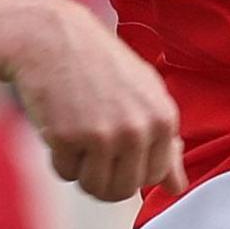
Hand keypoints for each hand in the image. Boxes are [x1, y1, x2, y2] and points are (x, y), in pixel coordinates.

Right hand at [0, 0, 185, 202]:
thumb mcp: (145, 94)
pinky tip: (60, 126)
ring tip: (78, 137)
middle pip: (122, 190)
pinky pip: (65, 173)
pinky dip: (59, 158)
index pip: (152, 176)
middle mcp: (137, 129)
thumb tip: (177, 188)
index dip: (130, 168)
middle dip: (104, 177)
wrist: (52, 37)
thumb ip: (164, 142)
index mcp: (162, 119)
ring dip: (81, 170)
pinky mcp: (67, 137)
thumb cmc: (99, 65)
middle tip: (91, 147)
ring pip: (94, 188)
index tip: (116, 147)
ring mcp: (102, 134)